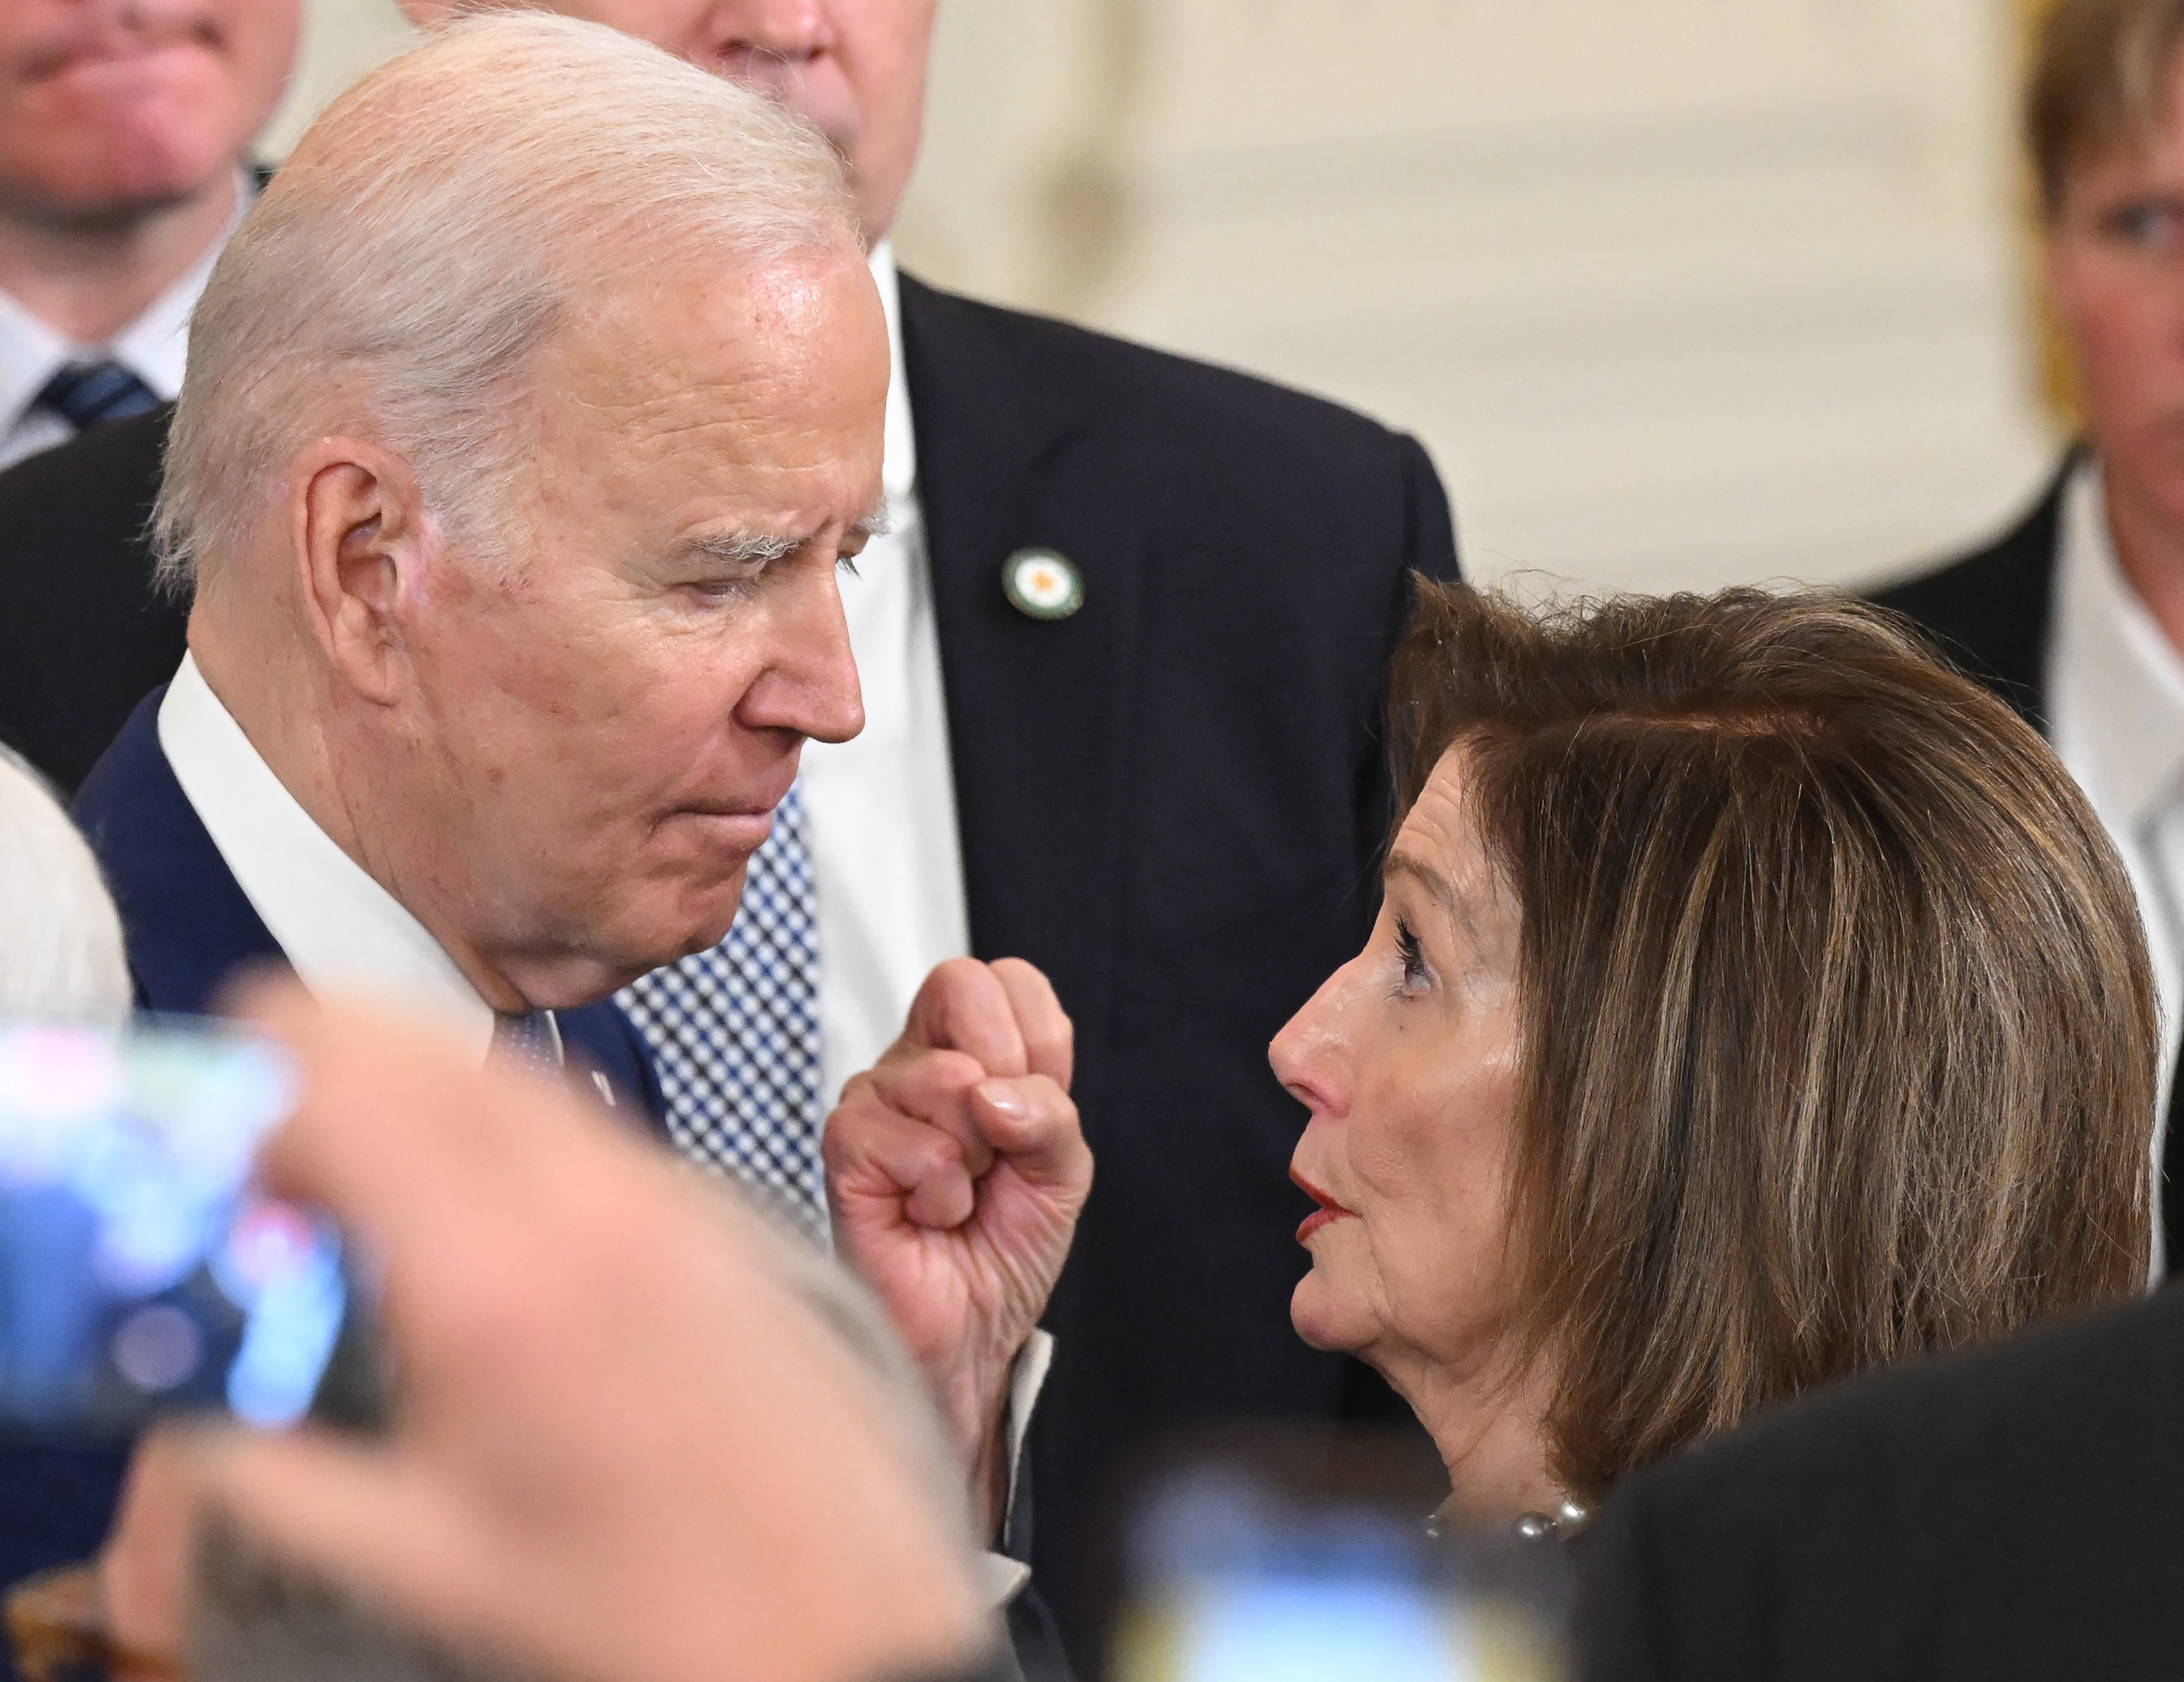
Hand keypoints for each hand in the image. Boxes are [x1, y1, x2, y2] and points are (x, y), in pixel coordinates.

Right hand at [164, 982, 987, 1681]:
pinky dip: (509, 1130)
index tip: (218, 1132)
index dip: (254, 1081)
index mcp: (494, 1285)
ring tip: (371, 1178)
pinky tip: (484, 1211)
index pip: (344, 1087)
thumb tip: (206, 1418)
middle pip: (423, 1046)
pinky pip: (590, 1126)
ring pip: (509, 1075)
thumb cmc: (657, 1609)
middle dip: (325, 1067)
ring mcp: (668, 1202)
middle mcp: (588, 1211)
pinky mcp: (719, 1216)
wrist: (833, 1616)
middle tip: (278, 1142)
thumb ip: (281, 1478)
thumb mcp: (426, 1557)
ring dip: (419, 1090)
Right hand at [825, 958, 1092, 1535]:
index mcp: (974, 1052)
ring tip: (960, 1192)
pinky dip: (940, 1190)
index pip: (1010, 980)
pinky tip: (928, 1214)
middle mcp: (919, 1062)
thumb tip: (991, 1090)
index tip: (1034, 1107)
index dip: (1040, 1041)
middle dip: (1009, 1072)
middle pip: (962, 984)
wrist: (973, 1331)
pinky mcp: (845, 1146)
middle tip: (999, 1146)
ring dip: (976, 1153)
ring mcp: (875, 1099)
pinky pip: (907, 1139)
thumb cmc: (1005, 1247)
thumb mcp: (1064, 1172)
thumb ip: (1051, 1114)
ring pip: (943, 1076)